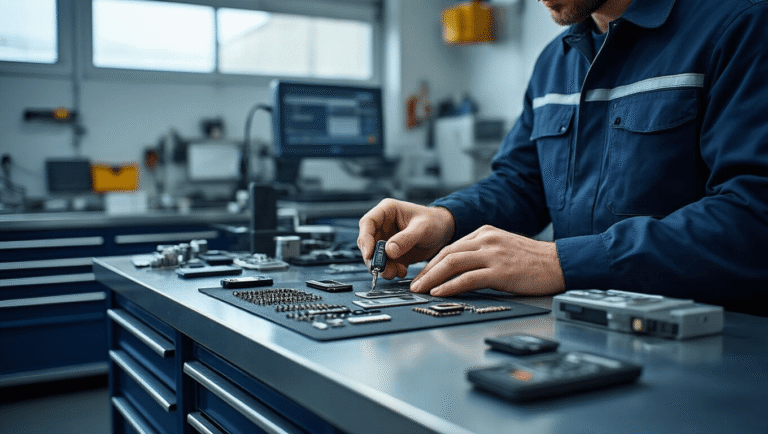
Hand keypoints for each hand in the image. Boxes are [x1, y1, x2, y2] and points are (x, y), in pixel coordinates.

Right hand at [358, 199, 454, 278]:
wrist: (445, 232)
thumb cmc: (435, 222)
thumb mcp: (422, 228)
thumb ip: (406, 238)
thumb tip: (388, 251)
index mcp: (387, 211)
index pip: (367, 223)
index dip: (365, 238)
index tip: (369, 254)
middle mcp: (383, 225)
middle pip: (368, 242)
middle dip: (373, 257)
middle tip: (381, 268)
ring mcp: (387, 240)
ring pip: (375, 256)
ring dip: (382, 266)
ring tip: (396, 272)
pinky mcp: (392, 253)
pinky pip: (385, 264)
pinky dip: (391, 270)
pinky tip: (402, 271)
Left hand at [409, 225, 565, 296]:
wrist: (560, 263)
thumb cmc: (534, 260)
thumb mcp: (503, 247)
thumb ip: (482, 252)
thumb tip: (460, 268)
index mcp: (485, 233)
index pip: (451, 247)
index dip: (432, 262)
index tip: (421, 275)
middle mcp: (486, 239)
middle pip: (447, 253)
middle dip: (426, 270)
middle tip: (413, 284)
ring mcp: (493, 254)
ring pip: (452, 263)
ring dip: (431, 278)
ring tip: (420, 290)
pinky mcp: (500, 271)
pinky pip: (468, 278)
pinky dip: (450, 285)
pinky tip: (439, 292)